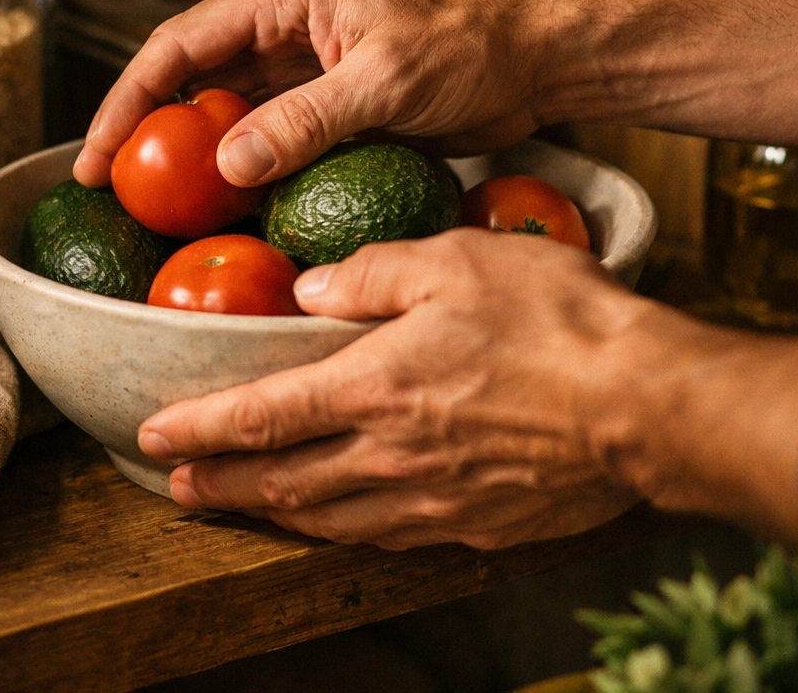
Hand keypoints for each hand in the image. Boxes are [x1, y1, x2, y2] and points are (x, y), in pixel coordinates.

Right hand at [73, 0, 560, 188]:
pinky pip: (271, 136)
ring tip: (159, 210)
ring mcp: (306, 67)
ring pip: (229, 112)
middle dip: (150, 133)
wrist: (531, 58)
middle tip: (112, 192)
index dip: (129, 100)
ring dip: (196, 157)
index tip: (97, 157)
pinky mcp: (330, 103)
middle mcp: (284, 27)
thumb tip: (228, 166)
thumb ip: (307, 119)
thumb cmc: (470, 44)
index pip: (180, 44)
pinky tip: (228, 207)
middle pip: (193, 79)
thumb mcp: (386, 78)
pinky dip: (247, 169)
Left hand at [138, 229, 642, 549]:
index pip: (260, 415)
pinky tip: (339, 521)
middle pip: (280, 480)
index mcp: (376, 386)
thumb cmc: (557, 322)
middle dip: (219, 484)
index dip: (200, 425)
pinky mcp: (474, 524)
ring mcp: (432, 500)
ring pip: (326, 520)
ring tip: (241, 505)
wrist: (644, 404)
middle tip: (177, 485)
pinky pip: (388, 536)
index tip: (153, 432)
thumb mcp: (456, 260)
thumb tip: (312, 290)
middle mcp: (390, 455)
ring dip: (272, 513)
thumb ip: (372, 274)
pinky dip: (344, 529)